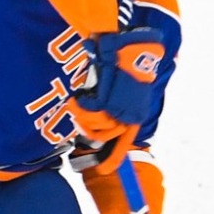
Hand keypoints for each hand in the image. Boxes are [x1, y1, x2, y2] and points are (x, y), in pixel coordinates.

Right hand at [70, 28, 163, 171]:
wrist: (124, 43)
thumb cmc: (122, 58)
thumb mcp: (121, 85)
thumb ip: (113, 102)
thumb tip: (99, 113)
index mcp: (135, 111)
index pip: (125, 140)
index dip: (114, 156)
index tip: (105, 170)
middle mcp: (130, 113)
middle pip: (105, 136)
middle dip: (89, 128)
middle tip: (81, 113)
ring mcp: (120, 108)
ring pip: (95, 126)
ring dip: (84, 114)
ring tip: (81, 99)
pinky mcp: (109, 101)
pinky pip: (89, 114)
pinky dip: (81, 106)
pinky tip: (79, 95)